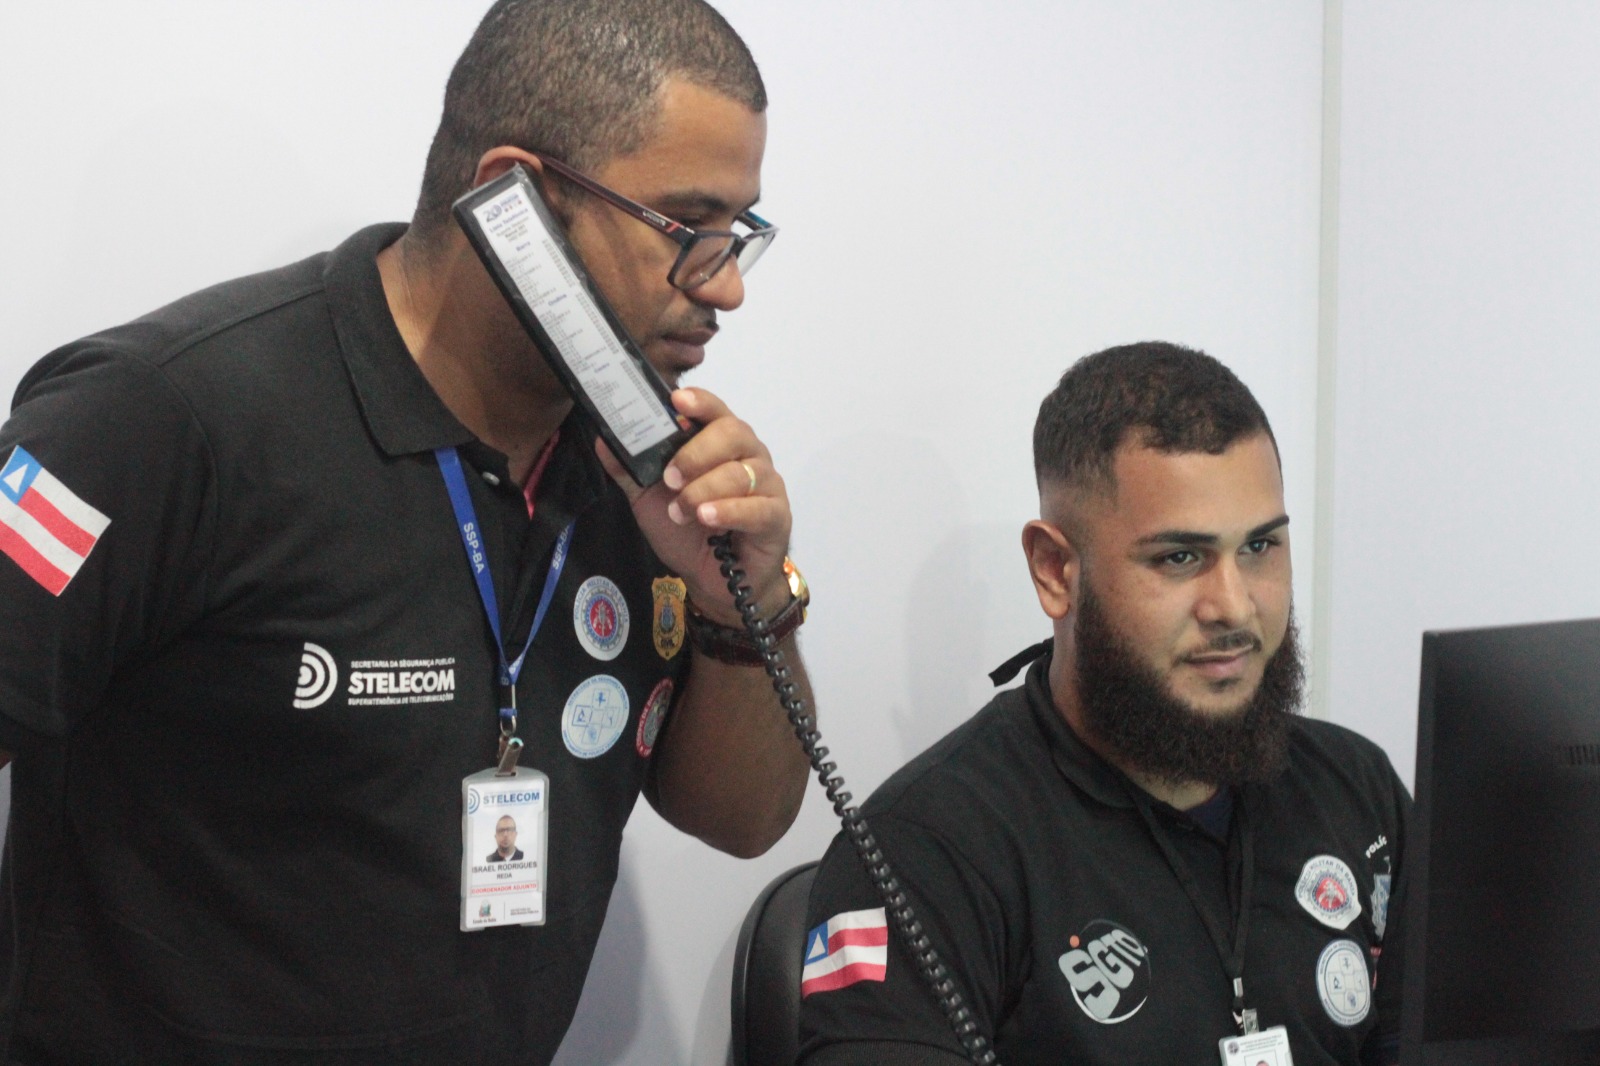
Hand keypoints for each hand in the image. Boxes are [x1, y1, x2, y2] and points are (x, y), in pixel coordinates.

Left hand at [596, 387, 790, 625]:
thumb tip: (602, 439)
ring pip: (740, 472)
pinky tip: (706, 517)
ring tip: (680, 512)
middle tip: (670, 478)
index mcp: (720, 443)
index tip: (677, 400)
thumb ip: (630, 471)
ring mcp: (767, 484)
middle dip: (696, 453)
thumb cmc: (687, 532)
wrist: (713, 580)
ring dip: (703, 491)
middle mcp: (748, 455)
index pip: (715, 410)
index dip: (699, 401)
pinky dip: (728, 511)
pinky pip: (756, 507)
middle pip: (732, 433)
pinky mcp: (777, 516)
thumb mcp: (649, 501)